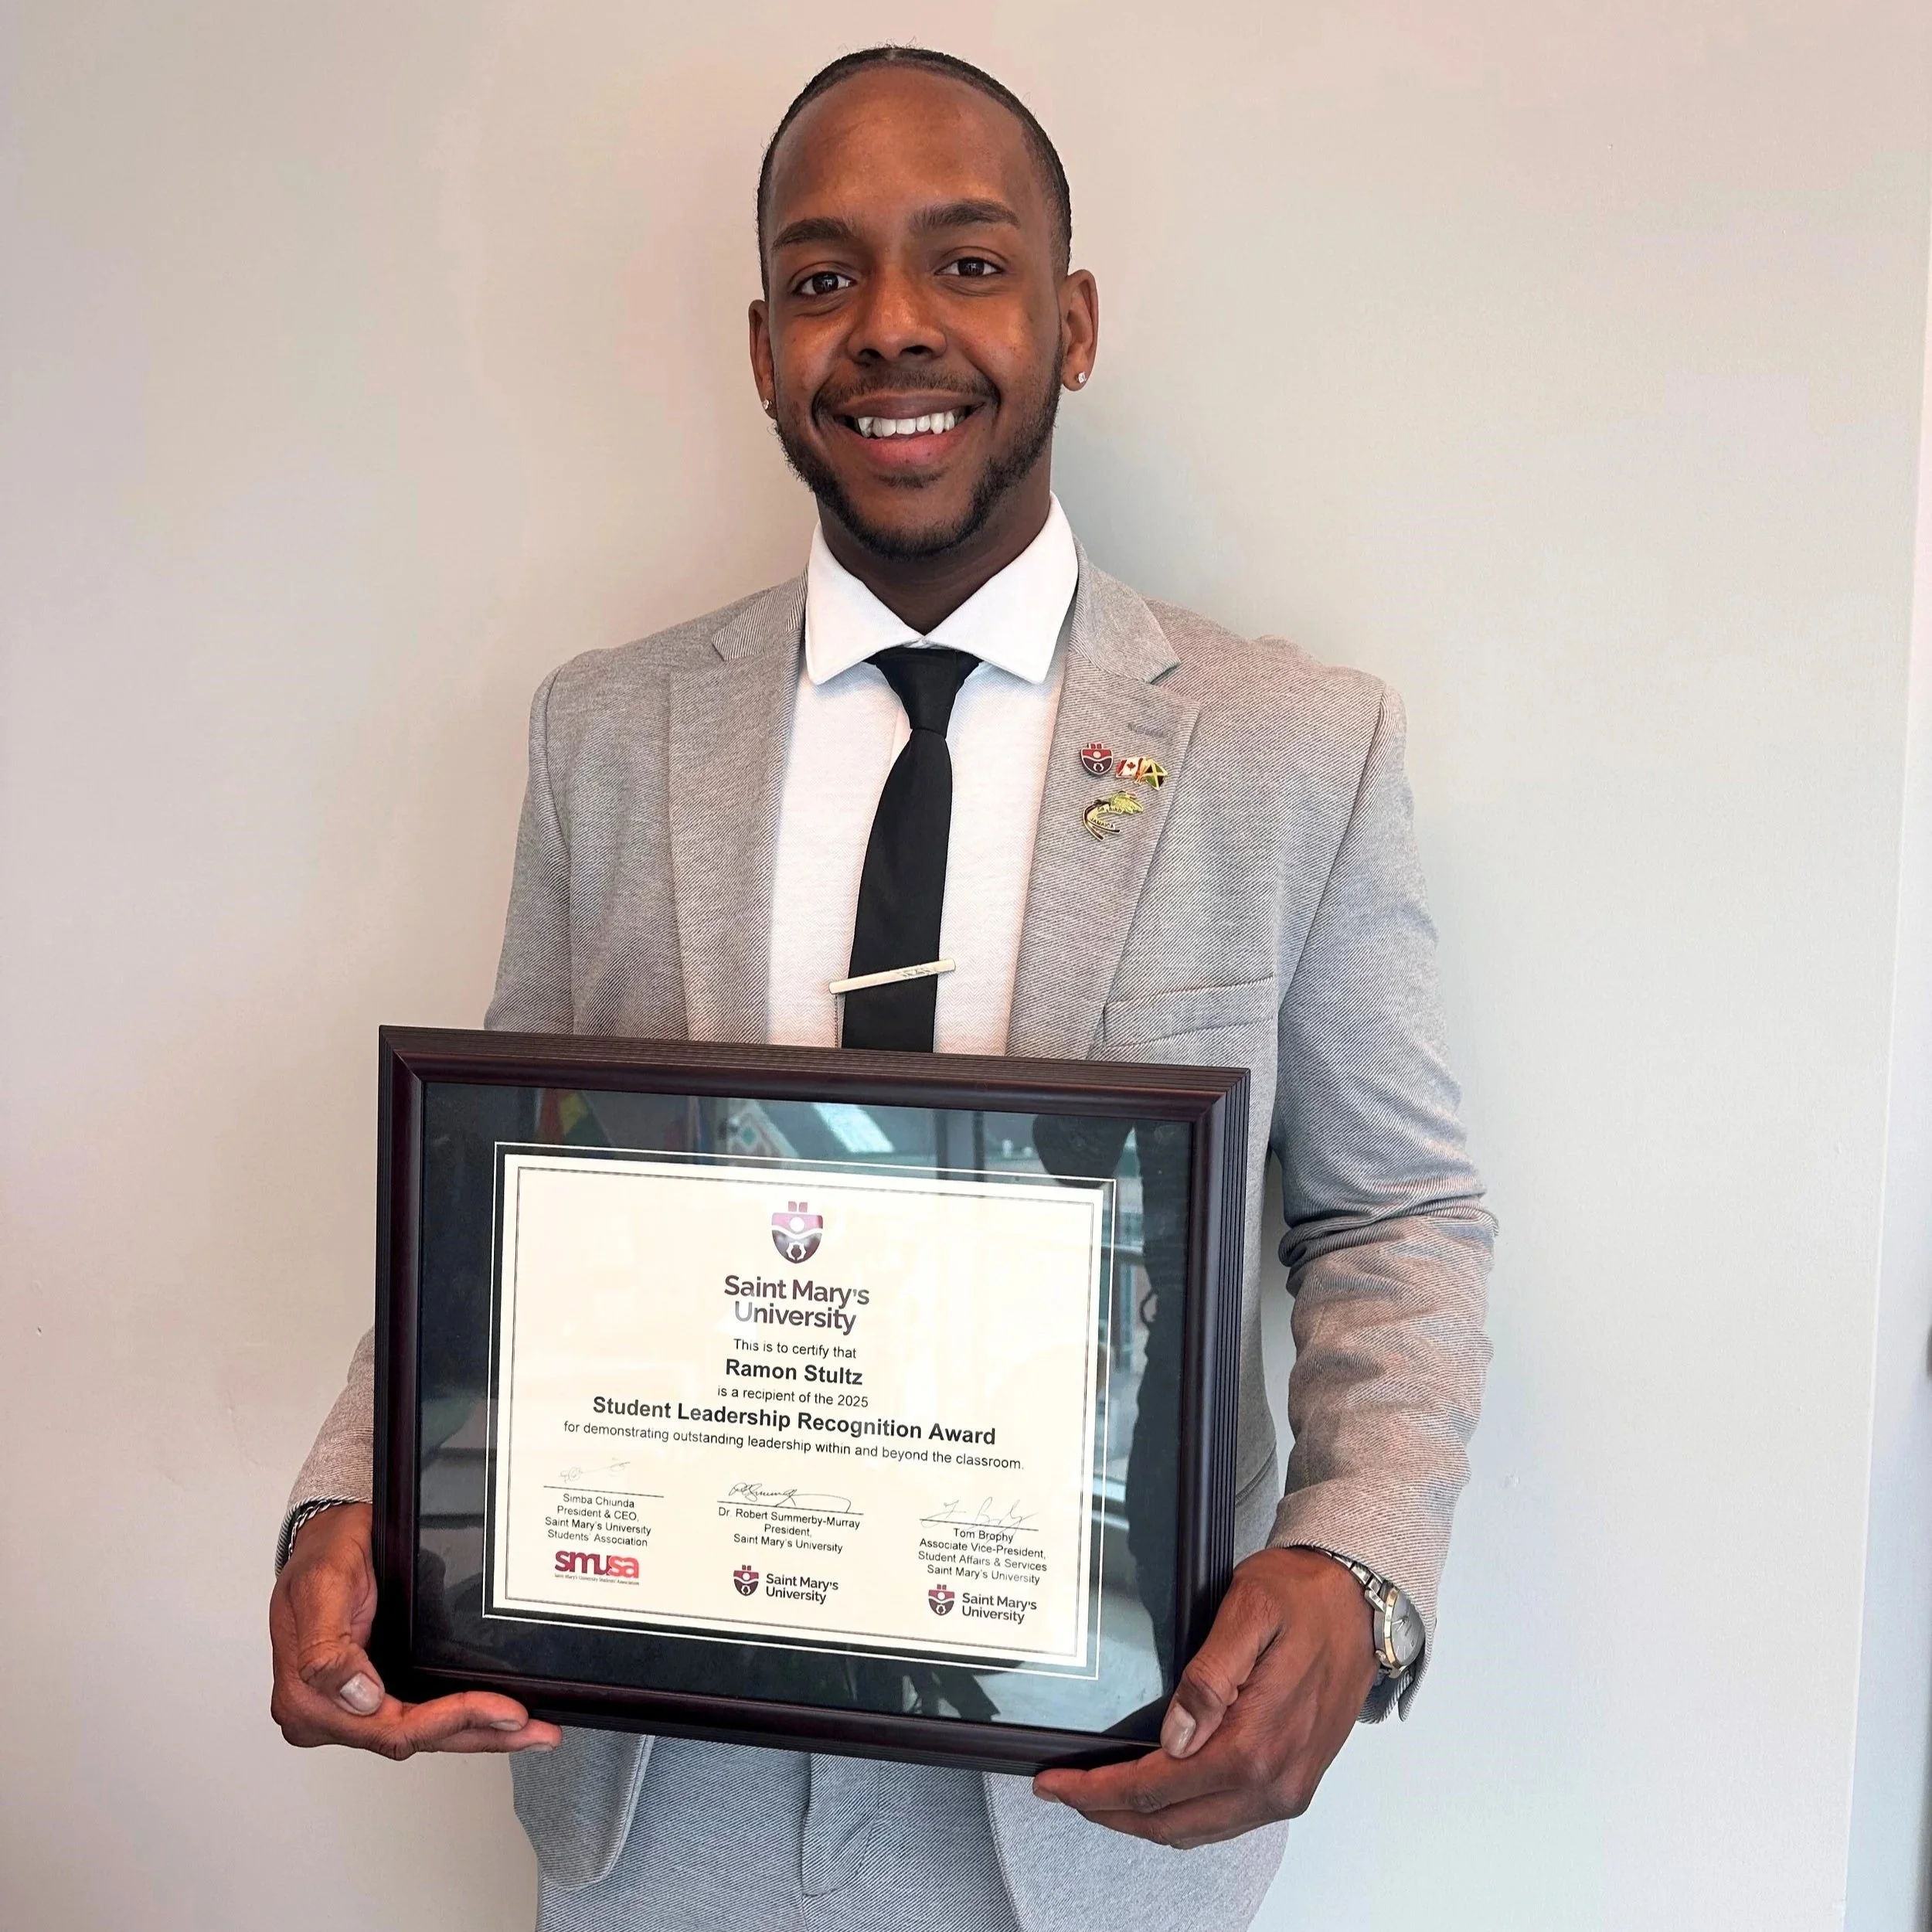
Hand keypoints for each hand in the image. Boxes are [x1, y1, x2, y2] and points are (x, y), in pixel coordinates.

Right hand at [269, 1503, 561, 1759]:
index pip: (390, 1727)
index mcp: (308, 1698)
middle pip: (413, 1737)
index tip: (500, 1710)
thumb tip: (359, 1697)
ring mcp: (352, 1705)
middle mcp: (329, 1711)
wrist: (327, 1534)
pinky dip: (462, 1717)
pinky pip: (420, 1711)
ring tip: (530, 1731)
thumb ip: (328, 1647)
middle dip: (479, 1733)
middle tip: (534, 1729)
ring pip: (422, 1731)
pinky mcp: (375, 1689)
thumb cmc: (322, 1555)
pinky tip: (498, 1717)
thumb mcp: (320, 1586)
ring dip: (477, 1733)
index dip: (450, 1722)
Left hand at [1033, 1547, 1377, 1846]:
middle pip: (1170, 1822)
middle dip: (1108, 1812)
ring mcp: (1286, 1789)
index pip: (1157, 1788)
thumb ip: (1209, 1676)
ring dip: (1143, 1819)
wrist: (1362, 1602)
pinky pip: (1225, 1819)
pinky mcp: (1294, 1783)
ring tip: (1099, 1795)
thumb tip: (1174, 1737)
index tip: (1055, 1782)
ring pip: (1196, 1830)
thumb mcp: (1249, 1612)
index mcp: (1256, 1744)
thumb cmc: (1305, 1597)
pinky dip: (1182, 1814)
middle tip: (1062, 1790)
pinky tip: (1158, 1792)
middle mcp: (1274, 1781)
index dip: (1098, 1791)